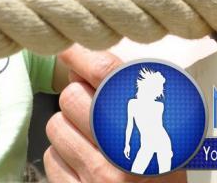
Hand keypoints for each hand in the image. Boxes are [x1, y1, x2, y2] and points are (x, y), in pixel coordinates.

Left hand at [44, 45, 185, 182]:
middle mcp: (119, 156)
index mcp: (149, 129)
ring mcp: (96, 179)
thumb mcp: (166, 130)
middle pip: (71, 97)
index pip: (106, 74)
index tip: (66, 47)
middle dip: (77, 100)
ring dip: (68, 128)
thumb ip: (125, 94)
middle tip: (93, 111)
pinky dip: (62, 158)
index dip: (80, 55)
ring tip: (90, 141)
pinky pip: (50, 158)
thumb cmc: (163, 170)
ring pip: (56, 126)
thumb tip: (77, 64)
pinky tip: (83, 164)